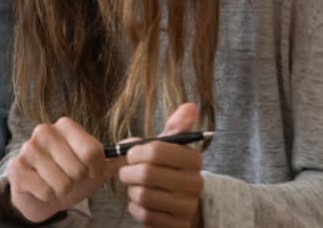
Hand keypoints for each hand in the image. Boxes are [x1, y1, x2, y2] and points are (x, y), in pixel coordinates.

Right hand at [4, 117, 122, 222]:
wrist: (39, 192)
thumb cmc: (70, 176)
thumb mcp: (96, 167)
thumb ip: (117, 156)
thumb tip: (140, 143)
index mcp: (65, 126)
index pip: (93, 152)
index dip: (95, 169)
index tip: (90, 171)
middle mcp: (44, 131)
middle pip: (77, 169)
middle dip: (77, 181)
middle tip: (69, 178)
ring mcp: (28, 149)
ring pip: (61, 183)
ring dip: (62, 190)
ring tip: (56, 184)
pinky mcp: (16, 168)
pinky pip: (45, 191)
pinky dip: (48, 196)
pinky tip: (42, 188)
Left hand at [117, 103, 204, 227]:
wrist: (180, 205)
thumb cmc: (168, 170)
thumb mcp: (171, 147)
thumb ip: (176, 127)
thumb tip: (190, 106)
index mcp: (193, 159)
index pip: (155, 150)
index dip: (134, 152)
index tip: (131, 154)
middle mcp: (195, 183)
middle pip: (145, 174)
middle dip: (128, 172)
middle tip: (127, 172)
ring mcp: (187, 206)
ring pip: (142, 195)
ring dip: (131, 190)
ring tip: (135, 187)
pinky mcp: (177, 225)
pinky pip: (143, 214)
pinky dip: (134, 208)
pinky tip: (140, 203)